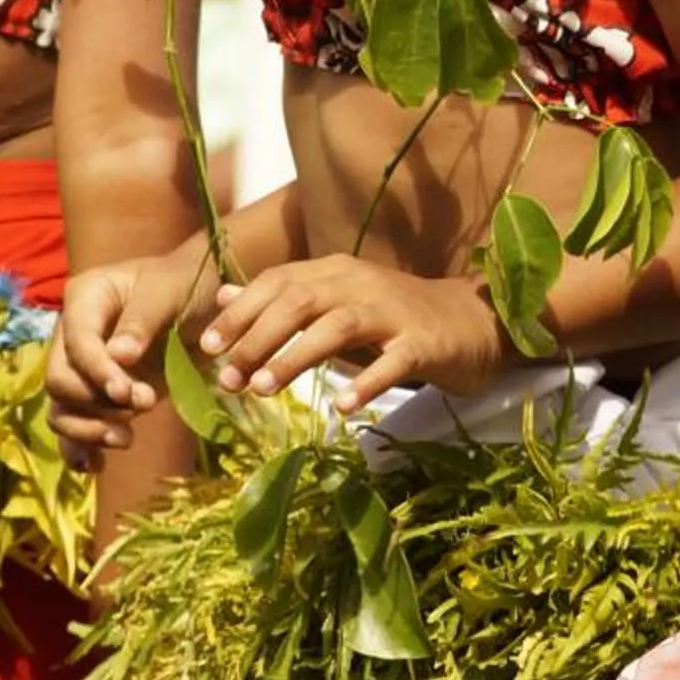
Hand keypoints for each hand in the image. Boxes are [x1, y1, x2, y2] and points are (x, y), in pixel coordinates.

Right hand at [45, 244, 212, 468]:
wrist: (201, 300)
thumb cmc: (185, 284)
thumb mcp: (169, 292)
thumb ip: (143, 320)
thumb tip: (119, 356)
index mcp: (85, 299)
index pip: (77, 343)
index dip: (98, 372)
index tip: (128, 394)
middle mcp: (73, 335)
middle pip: (61, 379)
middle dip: (97, 401)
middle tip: (144, 404)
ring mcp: (82, 368)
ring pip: (62, 407)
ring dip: (88, 430)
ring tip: (126, 439)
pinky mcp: (96, 395)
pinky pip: (73, 425)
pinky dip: (80, 448)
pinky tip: (97, 466)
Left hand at [196, 256, 506, 414]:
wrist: (473, 322)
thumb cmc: (396, 317)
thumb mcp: (336, 302)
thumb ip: (283, 300)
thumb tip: (224, 298)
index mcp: (337, 272)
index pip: (279, 282)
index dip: (240, 313)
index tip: (205, 347)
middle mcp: (362, 283)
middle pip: (301, 301)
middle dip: (258, 338)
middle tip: (228, 379)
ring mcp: (396, 312)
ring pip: (338, 326)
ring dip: (295, 357)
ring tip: (262, 391)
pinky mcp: (425, 343)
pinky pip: (393, 362)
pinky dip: (366, 382)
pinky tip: (343, 407)